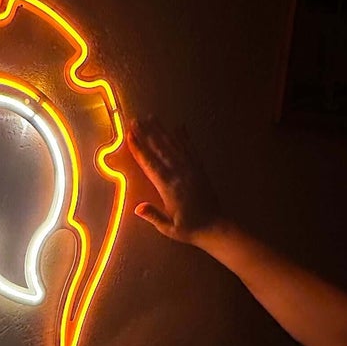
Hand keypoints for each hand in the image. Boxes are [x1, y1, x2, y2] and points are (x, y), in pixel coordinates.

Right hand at [126, 115, 221, 243]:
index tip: (130, 136)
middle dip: (147, 134)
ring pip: (174, 145)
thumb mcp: (169, 228)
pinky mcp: (200, 169)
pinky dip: (184, 137)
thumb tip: (137, 208)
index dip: (139, 149)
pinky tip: (179, 125)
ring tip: (152, 117)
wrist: (216, 226)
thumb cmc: (191, 229)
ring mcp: (191, 169)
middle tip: (136, 120)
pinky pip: (191, 149)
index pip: (150, 164)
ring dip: (162, 130)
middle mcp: (180, 174)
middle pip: (160, 150)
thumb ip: (154, 216)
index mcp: (169, 188)